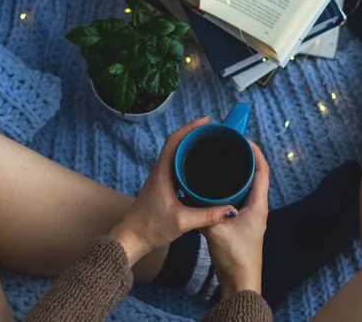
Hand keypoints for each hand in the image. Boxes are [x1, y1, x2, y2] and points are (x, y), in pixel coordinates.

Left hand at [110, 116, 237, 265]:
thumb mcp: (182, 221)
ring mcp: (161, 179)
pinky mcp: (163, 187)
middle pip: (177, 143)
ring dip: (191, 146)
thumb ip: (207, 215)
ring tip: (210, 144)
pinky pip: (177, 167)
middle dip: (194, 134)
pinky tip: (201, 169)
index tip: (206, 121)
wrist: (131, 240)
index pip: (174, 140)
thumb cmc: (150, 228)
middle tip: (214, 131)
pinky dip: (189, 161)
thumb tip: (231, 210)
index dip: (190, 127)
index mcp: (162, 172)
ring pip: (176, 155)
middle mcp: (160, 171)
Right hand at [202, 142, 269, 298]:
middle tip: (227, 145)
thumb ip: (204, 213)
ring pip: (247, 185)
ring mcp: (251, 214)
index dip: (255, 152)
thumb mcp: (216, 231)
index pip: (262, 170)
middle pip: (256, 175)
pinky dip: (231, 186)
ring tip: (221, 159)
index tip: (242, 138)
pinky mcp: (243, 221)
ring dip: (238, 172)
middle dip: (244, 158)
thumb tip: (189, 194)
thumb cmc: (234, 255)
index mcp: (258, 205)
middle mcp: (258, 206)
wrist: (240, 281)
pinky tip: (214, 185)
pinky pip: (239, 196)